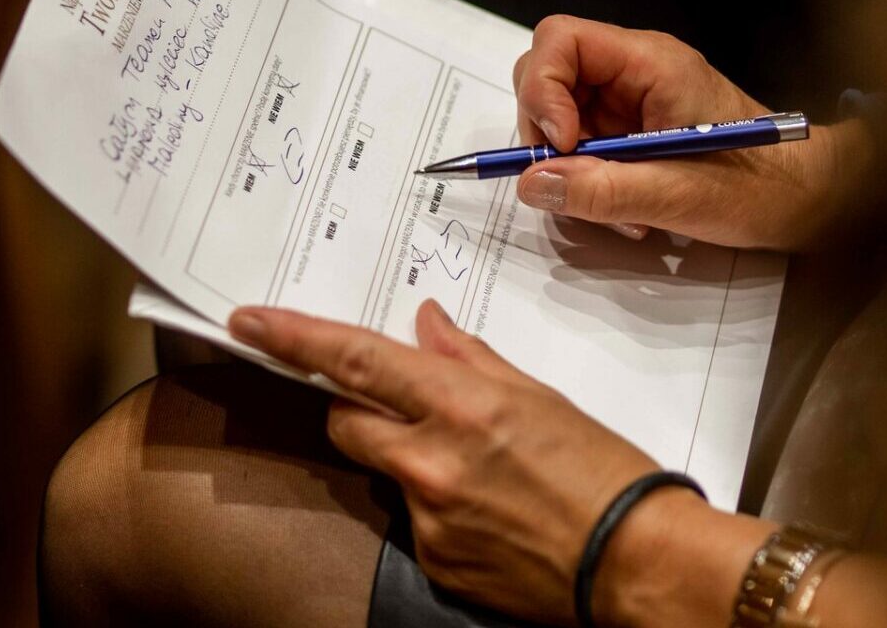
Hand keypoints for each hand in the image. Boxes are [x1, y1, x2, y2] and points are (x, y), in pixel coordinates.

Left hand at [228, 300, 710, 625]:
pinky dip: (437, 510)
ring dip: (408, 460)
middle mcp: (430, 462)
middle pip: (346, 418)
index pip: (353, 359)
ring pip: (382, 471)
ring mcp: (427, 518)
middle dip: (358, 404)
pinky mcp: (434, 564)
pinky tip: (489, 512)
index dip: (293, 337)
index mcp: (459, 405)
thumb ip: (468, 358)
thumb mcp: (539, 396)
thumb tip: (425, 325)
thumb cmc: (605, 472)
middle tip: (403, 403)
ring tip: (479, 471)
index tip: (249, 321)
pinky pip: (412, 523)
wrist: (637, 563)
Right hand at [512, 16, 867, 249]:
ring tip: (615, 207)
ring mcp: (630, 101)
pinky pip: (582, 148)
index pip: (561, 41)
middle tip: (570, 179)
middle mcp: (635, 71)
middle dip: (545, 133)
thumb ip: (602, 189)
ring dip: (569, 167)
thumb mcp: (678, 195)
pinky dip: (589, 182)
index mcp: (650, 62)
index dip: (542, 89)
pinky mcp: (631, 131)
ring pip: (559, 117)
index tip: (560, 144)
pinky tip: (627, 210)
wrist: (806, 199)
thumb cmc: (759, 186)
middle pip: (548, 75)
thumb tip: (532, 183)